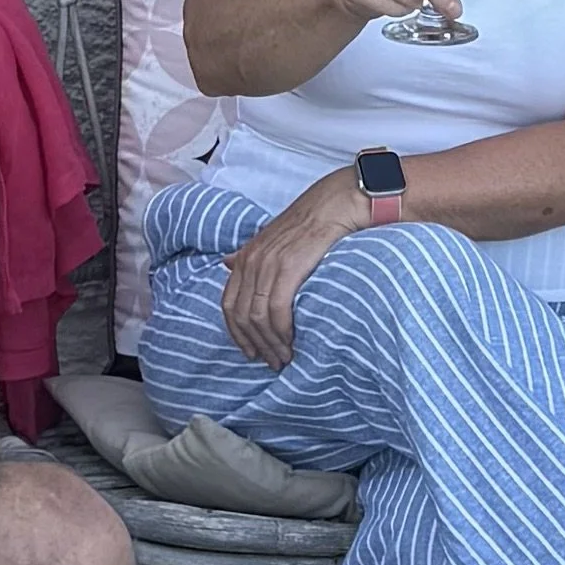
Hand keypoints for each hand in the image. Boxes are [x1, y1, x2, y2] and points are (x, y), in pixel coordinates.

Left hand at [220, 168, 367, 367]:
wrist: (337, 202)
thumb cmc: (311, 222)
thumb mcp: (272, 238)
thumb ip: (250, 255)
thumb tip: (226, 263)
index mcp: (245, 256)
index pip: (228, 304)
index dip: (237, 333)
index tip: (250, 352)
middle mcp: (252, 260)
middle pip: (242, 315)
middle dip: (255, 343)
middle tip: (272, 362)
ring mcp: (268, 264)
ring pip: (257, 317)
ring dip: (270, 343)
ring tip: (284, 358)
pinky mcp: (289, 268)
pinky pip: (276, 309)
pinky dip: (282, 331)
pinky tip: (292, 342)